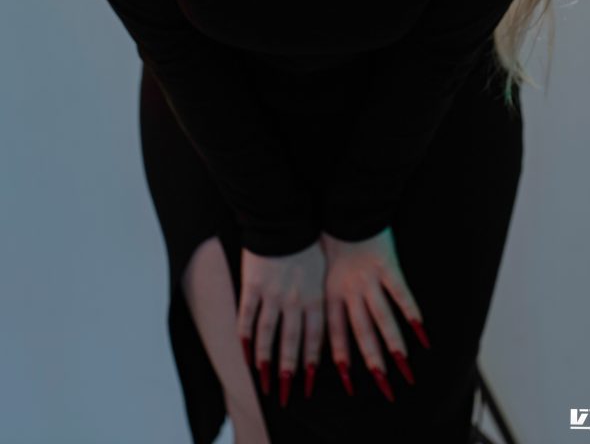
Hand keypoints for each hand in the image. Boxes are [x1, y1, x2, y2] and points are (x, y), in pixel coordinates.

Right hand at [237, 238, 325, 406]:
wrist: (283, 218)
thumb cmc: (307, 241)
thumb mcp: (321, 270)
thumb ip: (319, 297)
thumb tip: (320, 324)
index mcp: (315, 296)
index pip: (315, 337)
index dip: (312, 362)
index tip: (309, 383)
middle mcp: (295, 300)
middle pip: (292, 342)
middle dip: (290, 371)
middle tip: (286, 394)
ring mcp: (272, 294)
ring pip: (268, 334)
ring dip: (266, 360)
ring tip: (264, 381)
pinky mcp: (252, 286)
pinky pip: (247, 317)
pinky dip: (246, 338)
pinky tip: (245, 354)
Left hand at [320, 226, 428, 401]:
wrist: (345, 208)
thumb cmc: (331, 236)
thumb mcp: (319, 267)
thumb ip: (324, 293)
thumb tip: (318, 317)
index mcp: (331, 292)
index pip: (336, 333)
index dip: (342, 358)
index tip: (349, 384)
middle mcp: (349, 290)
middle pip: (362, 333)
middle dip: (373, 363)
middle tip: (384, 388)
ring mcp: (370, 279)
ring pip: (382, 319)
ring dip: (394, 345)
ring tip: (404, 368)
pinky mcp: (388, 266)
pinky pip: (401, 295)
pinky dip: (411, 314)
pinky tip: (422, 333)